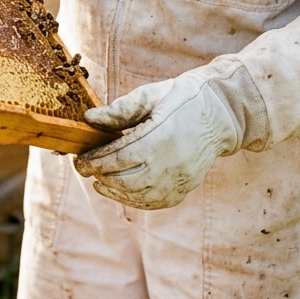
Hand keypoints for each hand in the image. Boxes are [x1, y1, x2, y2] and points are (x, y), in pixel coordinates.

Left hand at [74, 71, 237, 209]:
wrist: (220, 113)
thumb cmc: (181, 98)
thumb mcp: (149, 96)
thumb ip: (119, 110)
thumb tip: (88, 119)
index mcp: (159, 137)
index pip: (117, 158)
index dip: (95, 161)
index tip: (79, 160)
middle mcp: (169, 164)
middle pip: (124, 180)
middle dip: (100, 175)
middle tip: (85, 168)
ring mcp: (179, 179)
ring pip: (138, 196)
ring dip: (114, 191)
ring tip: (99, 182)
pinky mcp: (185, 188)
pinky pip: (154, 202)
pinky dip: (134, 200)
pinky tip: (122, 191)